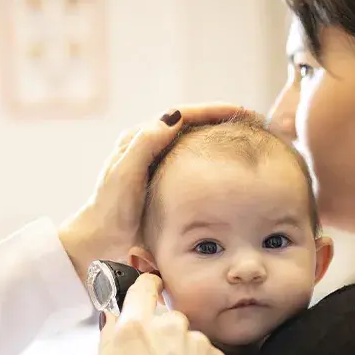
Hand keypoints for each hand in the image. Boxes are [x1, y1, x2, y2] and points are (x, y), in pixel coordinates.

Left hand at [58, 103, 249, 279]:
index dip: (214, 110)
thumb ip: (145, 144)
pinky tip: (235, 173)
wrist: (101, 244)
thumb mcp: (125, 175)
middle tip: (254, 123)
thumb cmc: (109, 211)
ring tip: (251, 141)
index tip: (241, 112)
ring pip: (197, 145)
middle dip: (223, 121)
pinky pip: (198, 168)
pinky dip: (218, 165)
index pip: (183, 114)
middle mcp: (151, 148)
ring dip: (223, 140)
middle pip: (194, 125)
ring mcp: (161, 167)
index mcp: (140, 138)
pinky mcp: (168, 186)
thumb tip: (174, 116)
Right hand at [97, 274, 231, 354]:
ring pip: (188, 338)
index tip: (148, 290)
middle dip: (161, 334)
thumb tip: (113, 315)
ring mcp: (198, 341)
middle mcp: (170, 325)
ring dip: (181, 353)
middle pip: (167, 317)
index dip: (146, 287)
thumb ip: (109, 335)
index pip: (145, 286)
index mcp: (136, 325)